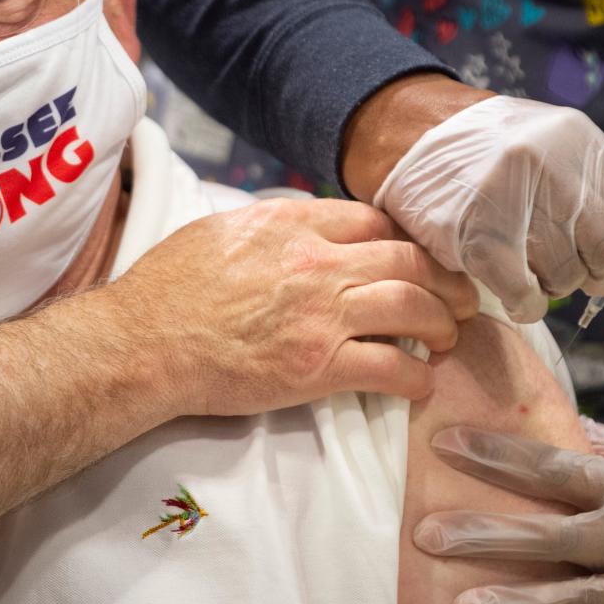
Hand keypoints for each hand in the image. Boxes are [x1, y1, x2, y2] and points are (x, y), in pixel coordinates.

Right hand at [107, 197, 479, 415]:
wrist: (145, 344)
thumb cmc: (169, 288)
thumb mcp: (221, 231)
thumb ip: (274, 226)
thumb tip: (305, 228)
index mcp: (292, 224)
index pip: (376, 221)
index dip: (407, 240)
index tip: (417, 260)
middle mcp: (317, 263)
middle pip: (410, 260)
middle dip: (445, 280)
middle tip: (458, 299)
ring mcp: (322, 315)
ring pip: (414, 307)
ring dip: (443, 324)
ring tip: (447, 337)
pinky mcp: (319, 367)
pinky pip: (392, 369)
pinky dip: (418, 378)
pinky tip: (421, 382)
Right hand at [372, 90, 603, 321]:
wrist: (405, 134)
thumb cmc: (484, 152)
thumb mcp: (555, 151)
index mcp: (581, 142)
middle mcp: (554, 166)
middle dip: (591, 275)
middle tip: (561, 270)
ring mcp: (514, 199)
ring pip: (567, 277)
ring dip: (551, 286)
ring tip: (526, 269)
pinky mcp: (478, 235)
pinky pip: (527, 295)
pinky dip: (526, 304)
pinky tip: (513, 292)